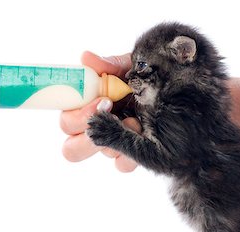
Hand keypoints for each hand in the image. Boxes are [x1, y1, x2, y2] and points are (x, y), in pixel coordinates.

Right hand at [60, 51, 140, 171]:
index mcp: (86, 108)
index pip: (66, 122)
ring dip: (117, 140)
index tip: (104, 100)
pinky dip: (131, 154)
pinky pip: (122, 165)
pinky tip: (143, 135)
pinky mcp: (130, 155)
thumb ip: (108, 65)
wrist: (173, 88)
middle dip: (91, 134)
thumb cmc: (144, 76)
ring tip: (137, 122)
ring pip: (100, 155)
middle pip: (72, 149)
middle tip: (116, 115)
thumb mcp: (129, 67)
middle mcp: (95, 129)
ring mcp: (112, 144)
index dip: (78, 117)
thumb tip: (86, 58)